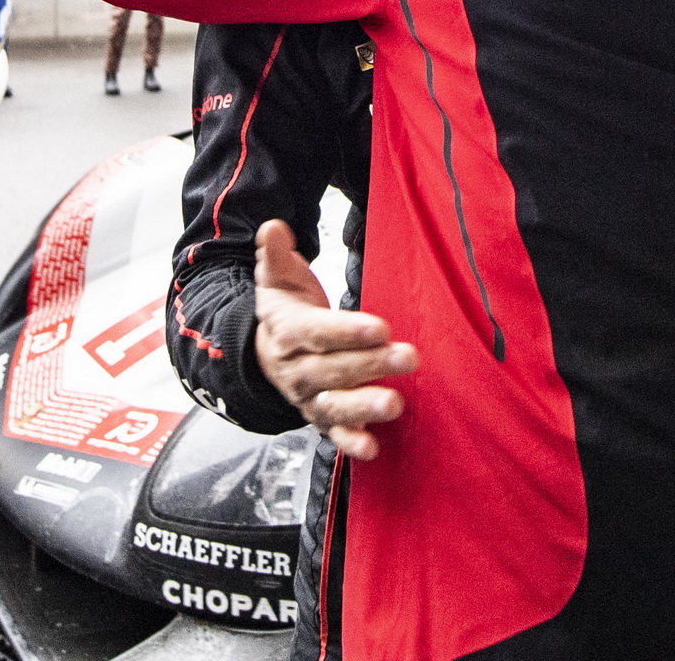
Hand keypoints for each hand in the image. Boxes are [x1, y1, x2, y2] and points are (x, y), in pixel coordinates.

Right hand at [253, 219, 416, 460]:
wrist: (265, 352)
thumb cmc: (286, 309)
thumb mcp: (277, 279)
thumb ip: (276, 255)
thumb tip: (274, 227)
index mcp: (288, 332)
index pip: (318, 333)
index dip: (348, 332)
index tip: (380, 327)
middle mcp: (297, 370)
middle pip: (333, 370)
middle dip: (371, 365)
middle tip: (409, 356)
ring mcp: (309, 398)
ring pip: (335, 406)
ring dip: (365, 407)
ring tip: (395, 404)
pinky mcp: (321, 420)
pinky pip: (334, 435)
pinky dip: (351, 444)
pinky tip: (373, 448)